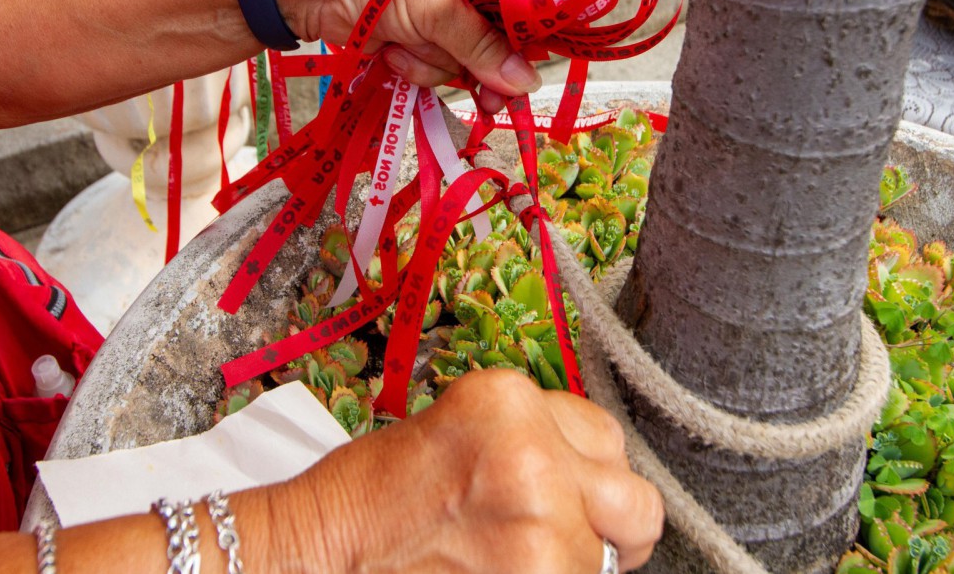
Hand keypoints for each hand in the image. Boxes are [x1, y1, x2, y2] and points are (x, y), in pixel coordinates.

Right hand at [260, 369, 662, 572]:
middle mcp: (534, 450)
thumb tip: (596, 483)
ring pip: (609, 561)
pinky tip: (489, 573)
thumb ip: (533, 444)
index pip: (608, 439)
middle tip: (552, 539)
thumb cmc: (370, 502)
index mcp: (509, 398)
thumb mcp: (462, 436)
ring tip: (498, 560)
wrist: (318, 551)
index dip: (584, 478)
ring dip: (569, 566)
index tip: (558, 494)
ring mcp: (542, 519)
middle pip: (635, 502)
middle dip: (606, 526)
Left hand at [273, 0, 542, 111]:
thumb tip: (526, 80)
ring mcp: (446, 12)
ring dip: (433, 63)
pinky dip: (415, 68)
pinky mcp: (422, 36)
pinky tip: (392, 53)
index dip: (527, 36)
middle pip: (500, 38)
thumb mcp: (433, 6)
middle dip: (473, 61)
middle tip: (485, 97)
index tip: (525, 70)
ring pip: (468, 60)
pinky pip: (439, 68)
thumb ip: (480, 44)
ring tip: (401, 44)